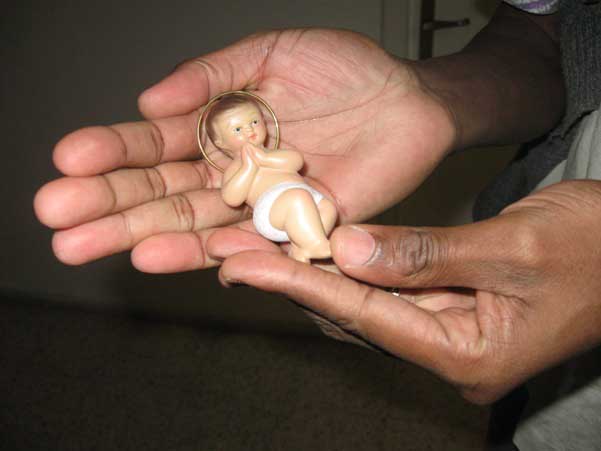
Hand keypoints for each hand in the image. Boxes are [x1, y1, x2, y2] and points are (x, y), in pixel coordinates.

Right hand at [33, 29, 454, 272]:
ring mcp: (263, 203)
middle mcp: (232, 172)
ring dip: (146, 236)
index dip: (111, 152)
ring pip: (197, 224)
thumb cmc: (346, 70)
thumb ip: (212, 76)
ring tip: (90, 246)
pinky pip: (257, 243)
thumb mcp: (269, 53)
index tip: (68, 160)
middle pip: (163, 192)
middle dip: (109, 205)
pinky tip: (173, 255)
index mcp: (218, 129)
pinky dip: (219, 250)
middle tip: (58, 220)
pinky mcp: (302, 227)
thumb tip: (148, 100)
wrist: (411, 100)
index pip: (154, 145)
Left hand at [214, 181, 600, 403]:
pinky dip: (348, 268)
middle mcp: (449, 353)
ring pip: (364, 304)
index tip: (241, 264)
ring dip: (312, 273)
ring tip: (255, 247)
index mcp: (470, 354)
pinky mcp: (447, 309)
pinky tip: (314, 247)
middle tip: (232, 251)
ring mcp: (447, 332)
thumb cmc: (596, 249)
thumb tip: (347, 248)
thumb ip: (429, 253)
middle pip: (354, 314)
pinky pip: (386, 290)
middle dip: (292, 279)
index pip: (364, 315)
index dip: (299, 284)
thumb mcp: (516, 247)